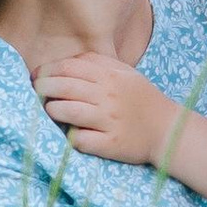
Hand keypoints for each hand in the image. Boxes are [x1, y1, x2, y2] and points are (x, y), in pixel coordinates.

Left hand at [39, 51, 168, 168]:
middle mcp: (108, 96)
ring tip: (52, 111)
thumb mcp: (125, 73)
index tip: (37, 77)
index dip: (47, 71)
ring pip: (66, 111)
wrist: (168, 130)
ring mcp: (109, 120)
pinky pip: (78, 139)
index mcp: (110, 76)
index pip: (68, 67)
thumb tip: (64, 63)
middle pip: (62, 87)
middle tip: (37, 93)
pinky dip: (70, 136)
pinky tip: (71, 133)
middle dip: (43, 89)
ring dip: (52, 111)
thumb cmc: (141, 100)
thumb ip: (98, 63)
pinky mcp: (110, 144)